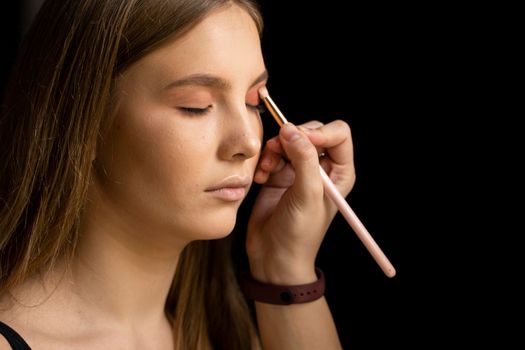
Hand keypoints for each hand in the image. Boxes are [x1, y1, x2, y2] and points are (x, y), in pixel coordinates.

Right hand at [247, 120, 354, 283]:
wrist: (274, 256)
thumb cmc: (299, 233)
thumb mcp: (307, 195)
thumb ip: (304, 159)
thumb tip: (291, 130)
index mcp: (339, 172)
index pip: (339, 134)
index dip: (320, 131)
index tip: (301, 139)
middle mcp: (322, 168)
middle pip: (311, 131)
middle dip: (292, 138)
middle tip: (277, 151)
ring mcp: (299, 170)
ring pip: (288, 140)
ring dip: (275, 150)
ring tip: (267, 170)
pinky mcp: (279, 174)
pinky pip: (272, 153)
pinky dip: (265, 160)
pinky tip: (261, 178)